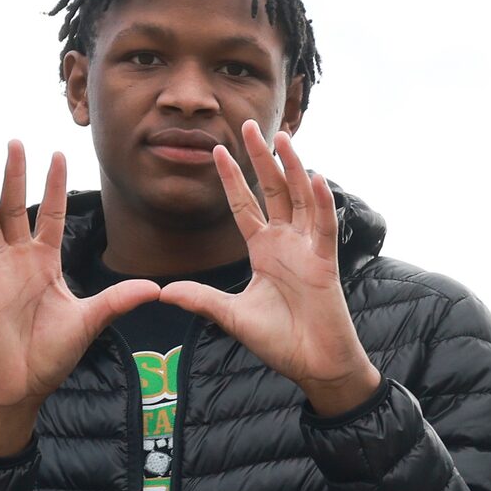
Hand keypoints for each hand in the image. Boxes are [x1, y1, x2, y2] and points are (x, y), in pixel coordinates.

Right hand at [0, 143, 159, 458]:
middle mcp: (18, 263)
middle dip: (16, 176)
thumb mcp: (90, 322)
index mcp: (45, 264)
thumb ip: (117, 301)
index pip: (49, 216)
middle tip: (16, 141)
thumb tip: (155, 288)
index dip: (53, 186)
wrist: (22, 388)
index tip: (58, 153)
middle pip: (15, 210)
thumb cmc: (51, 355)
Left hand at [157, 123, 379, 416]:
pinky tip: (315, 177)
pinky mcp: (326, 264)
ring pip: (301, 199)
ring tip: (282, 138)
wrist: (314, 366)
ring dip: (292, 168)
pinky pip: (324, 228)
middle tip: (248, 124)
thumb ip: (202, 300)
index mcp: (265, 251)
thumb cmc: (280, 341)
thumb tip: (164, 292)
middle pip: (274, 191)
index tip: (216, 150)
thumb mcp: (232, 317)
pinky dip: (321, 203)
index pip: (245, 206)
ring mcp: (308, 251)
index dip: (232, 179)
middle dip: (260, 158)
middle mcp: (287, 244)